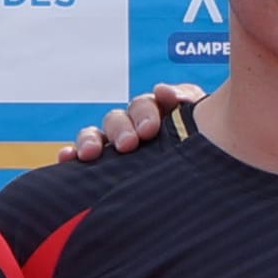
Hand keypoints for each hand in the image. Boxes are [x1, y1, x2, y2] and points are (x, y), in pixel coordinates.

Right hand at [58, 84, 205, 163]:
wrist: (211, 186)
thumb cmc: (208, 151)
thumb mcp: (205, 128)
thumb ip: (186, 102)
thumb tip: (163, 91)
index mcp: (162, 116)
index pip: (147, 105)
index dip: (146, 112)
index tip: (150, 129)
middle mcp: (134, 129)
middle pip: (119, 119)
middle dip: (121, 129)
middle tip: (128, 145)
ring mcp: (115, 148)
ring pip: (96, 135)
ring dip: (91, 140)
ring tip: (91, 153)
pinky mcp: (100, 168)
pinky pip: (79, 156)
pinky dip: (70, 154)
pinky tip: (66, 158)